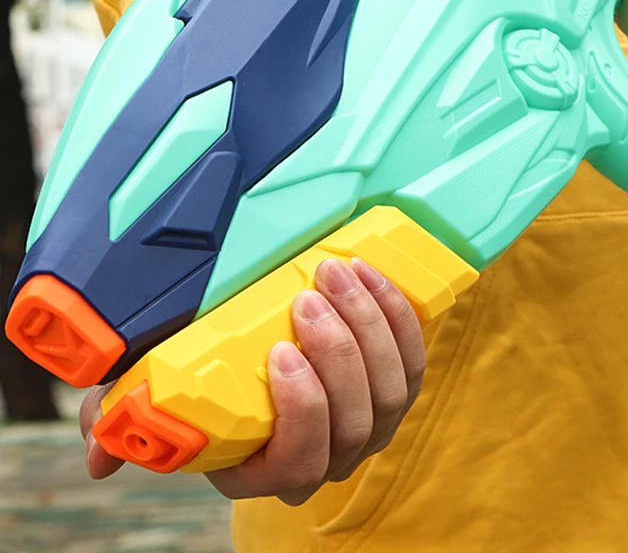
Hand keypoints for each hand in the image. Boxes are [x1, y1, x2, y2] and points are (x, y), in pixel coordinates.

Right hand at [80, 258, 425, 504]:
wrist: (266, 353)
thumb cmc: (213, 380)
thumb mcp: (163, 393)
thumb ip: (126, 419)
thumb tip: (101, 456)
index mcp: (272, 468)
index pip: (301, 461)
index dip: (302, 410)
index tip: (280, 350)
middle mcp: (330, 455)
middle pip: (356, 420)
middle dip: (338, 352)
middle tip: (310, 295)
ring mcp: (371, 422)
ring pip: (392, 389)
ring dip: (369, 325)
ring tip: (338, 273)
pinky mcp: (397, 384)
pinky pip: (413, 358)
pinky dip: (397, 315)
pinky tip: (371, 276)